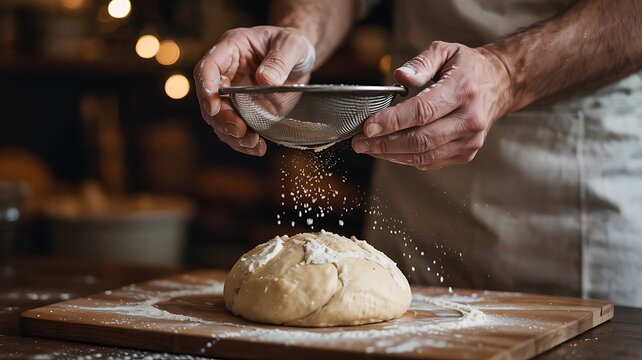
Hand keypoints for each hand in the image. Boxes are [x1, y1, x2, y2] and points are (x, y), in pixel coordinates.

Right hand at [194, 26, 315, 155]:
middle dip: (221, 118)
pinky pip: (237, 130)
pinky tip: (257, 148)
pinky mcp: (244, 113)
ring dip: (232, 135)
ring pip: (220, 120)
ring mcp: (233, 96)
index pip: (208, 67)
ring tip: (253, 143)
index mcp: (231, 50)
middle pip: (211, 99)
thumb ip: (280, 60)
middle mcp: (226, 74)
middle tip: (239, 130)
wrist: (300, 61)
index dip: (206, 87)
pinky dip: (244, 143)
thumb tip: (265, 80)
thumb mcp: (293, 45)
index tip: (214, 107)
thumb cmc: (292, 44)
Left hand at [351, 41, 511, 169]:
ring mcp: (470, 140)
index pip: (422, 111)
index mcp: (463, 90)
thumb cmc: (466, 67)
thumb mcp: (444, 51)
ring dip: (391, 155)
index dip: (392, 122)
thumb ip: (420, 63)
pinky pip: (431, 161)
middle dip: (385, 143)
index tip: (367, 127)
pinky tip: (389, 151)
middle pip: (421, 139)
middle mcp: (470, 119)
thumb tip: (398, 77)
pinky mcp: (467, 153)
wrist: (499, 84)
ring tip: (368, 148)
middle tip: (359, 142)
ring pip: (424, 155)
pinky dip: (406, 159)